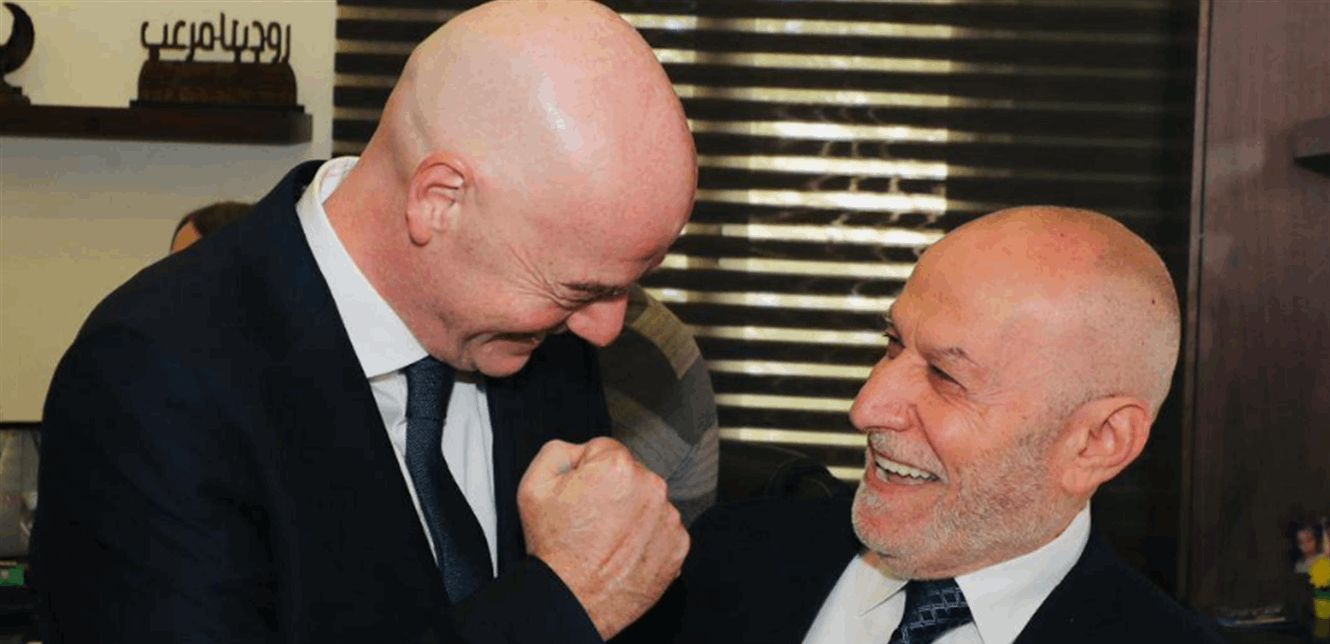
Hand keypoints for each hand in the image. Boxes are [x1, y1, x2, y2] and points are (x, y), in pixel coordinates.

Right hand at [518, 437, 688, 639]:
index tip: (580, 497)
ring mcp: (669, 518)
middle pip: (631, 474)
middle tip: (592, 519)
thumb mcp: (534, 485)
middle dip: (614, 490)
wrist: (572, 600)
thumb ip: (559, 451)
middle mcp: (651, 487)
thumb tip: (582, 451)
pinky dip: (647, 538)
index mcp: (618, 466)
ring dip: (633, 513)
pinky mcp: (678, 546)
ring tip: (607, 538)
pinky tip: (625, 551)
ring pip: (648, 502)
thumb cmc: (554, 546)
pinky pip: (662, 530)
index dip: (587, 472)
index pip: (605, 450)